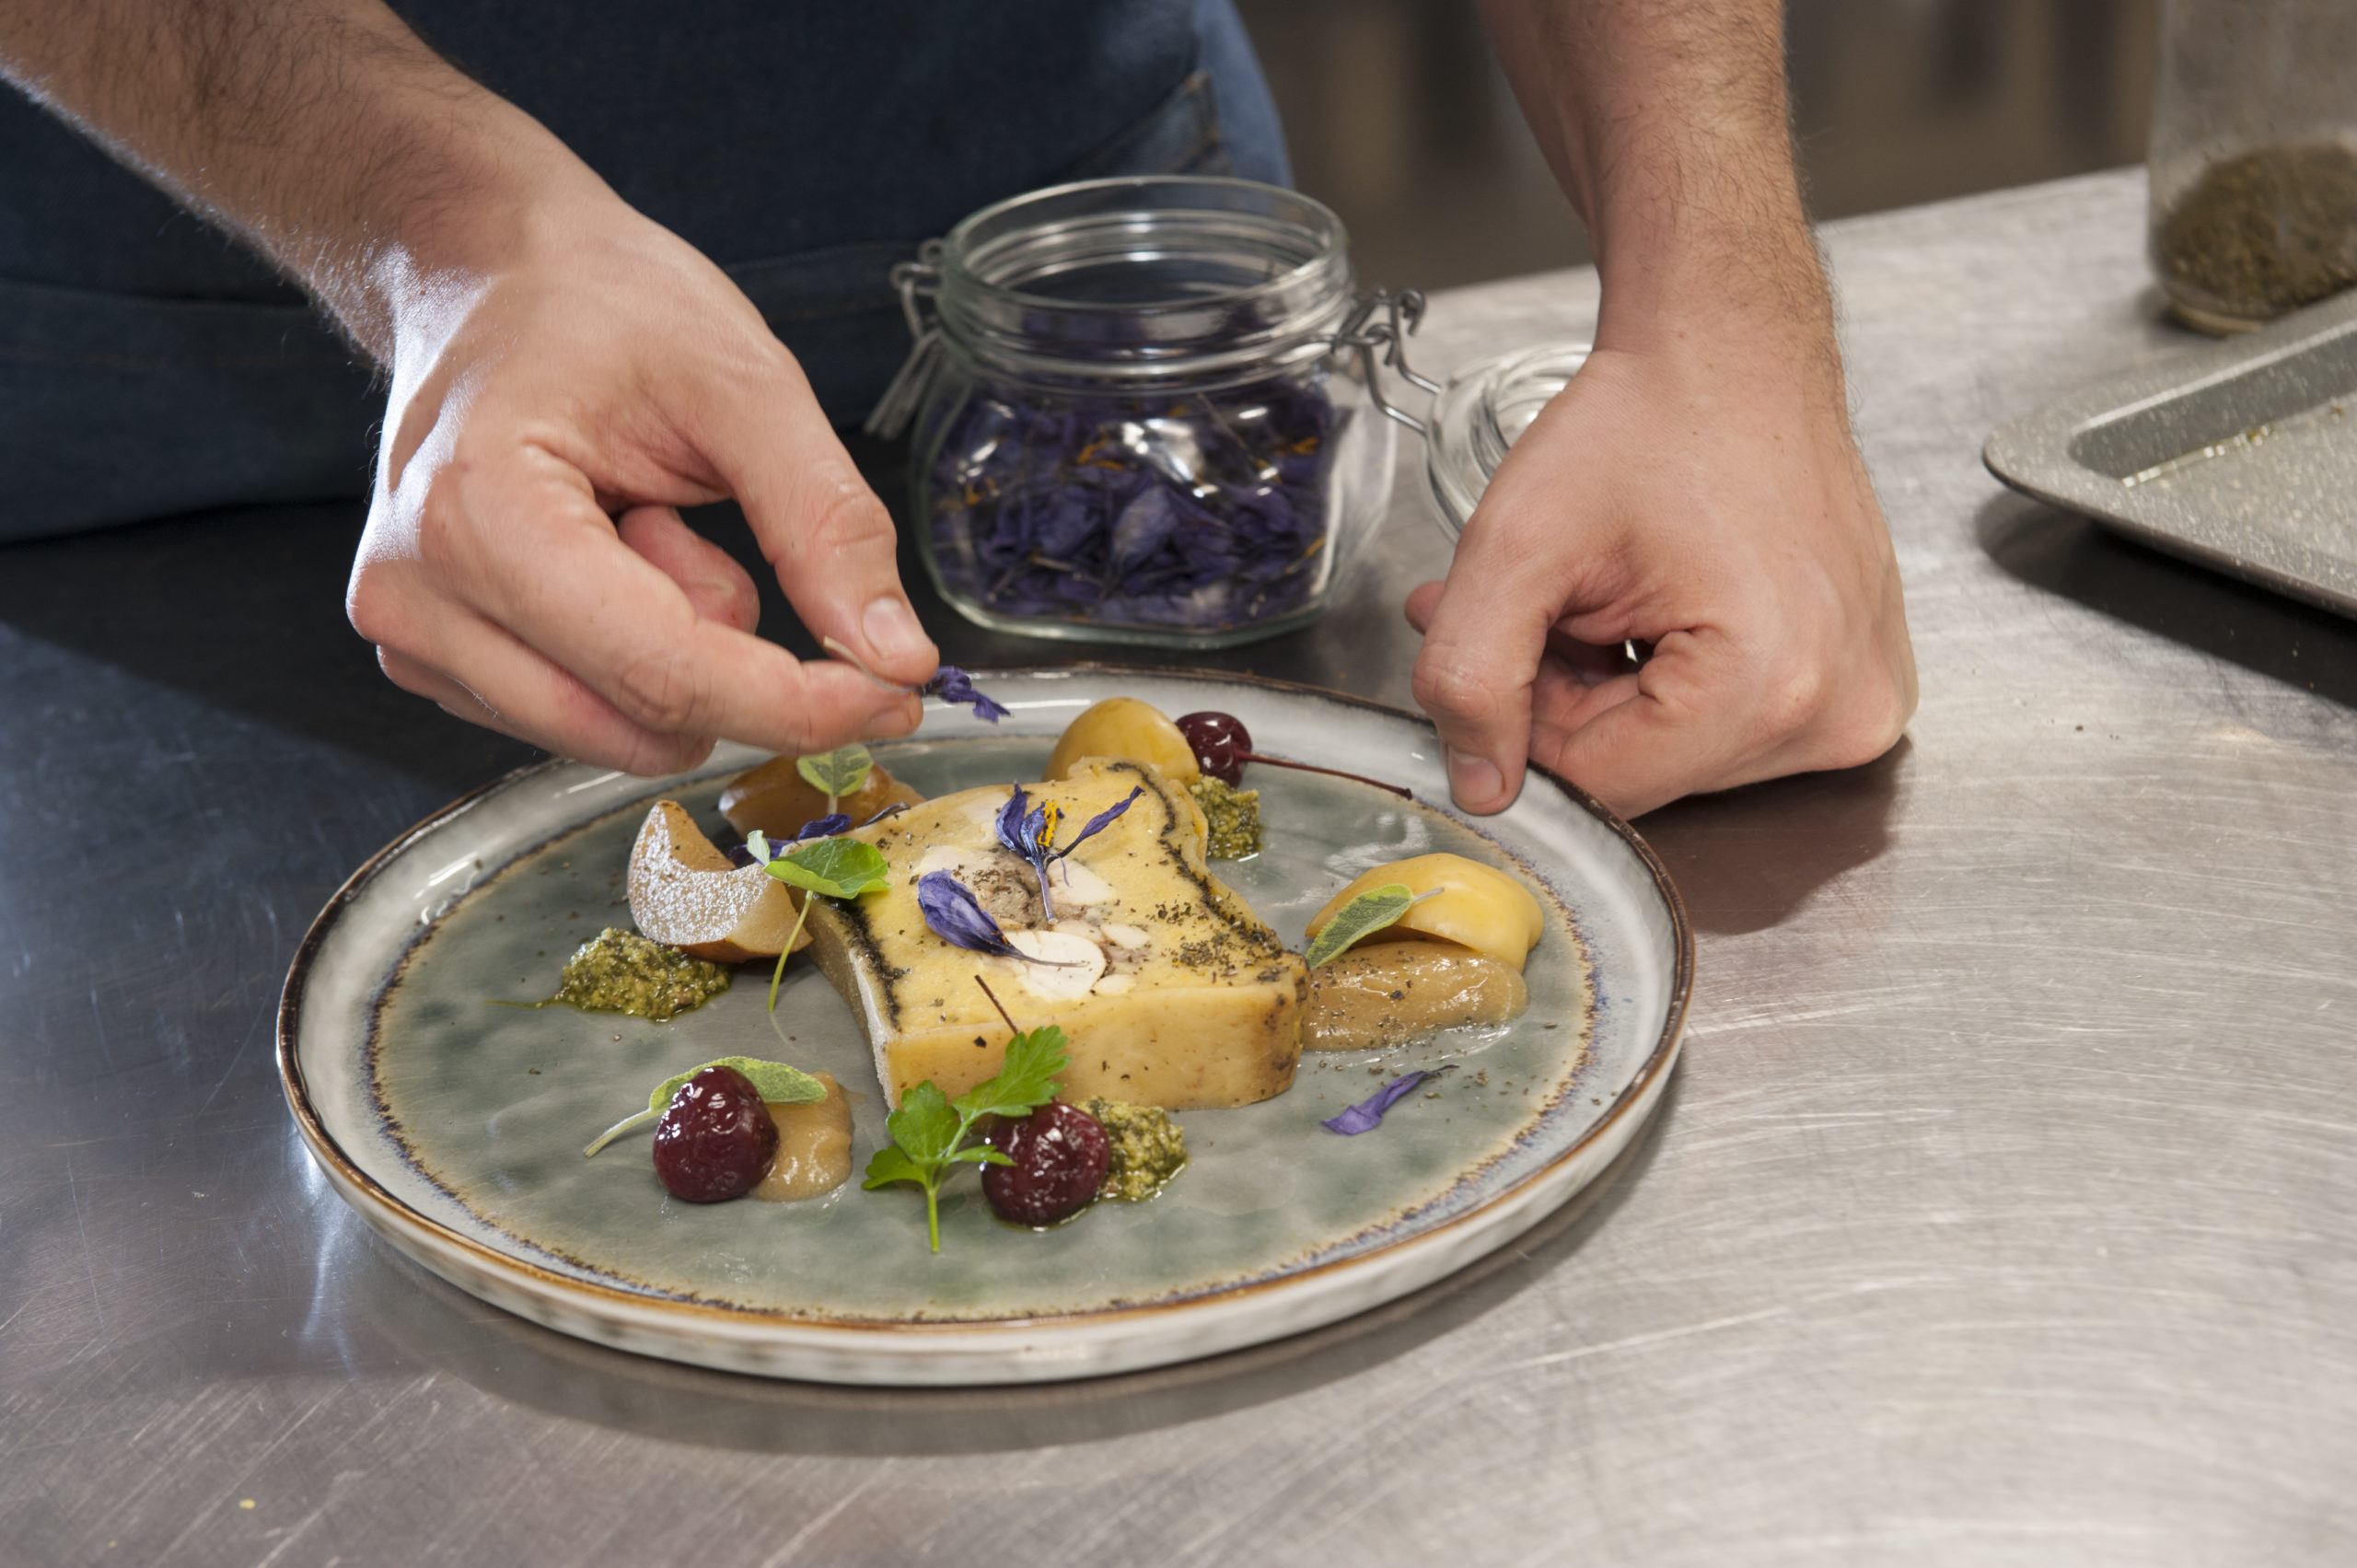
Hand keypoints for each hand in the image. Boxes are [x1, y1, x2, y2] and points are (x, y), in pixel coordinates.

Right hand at [346, 177, 936, 773]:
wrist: (486, 270)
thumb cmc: (596, 301)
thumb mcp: (745, 383)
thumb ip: (828, 525)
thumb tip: (896, 658)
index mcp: (481, 513)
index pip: (666, 675)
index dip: (799, 705)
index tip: (893, 696)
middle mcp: (419, 594)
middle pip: (643, 722)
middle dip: (730, 659)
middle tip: (703, 528)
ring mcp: (414, 633)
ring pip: (617, 736)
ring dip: (678, 652)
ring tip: (643, 524)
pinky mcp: (432, 657)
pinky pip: (580, 719)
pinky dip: (631, 658)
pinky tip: (609, 557)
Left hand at [1406, 324, 1916, 818]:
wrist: (1731, 352)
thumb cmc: (1647, 422)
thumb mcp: (1518, 545)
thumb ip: (1471, 677)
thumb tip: (1478, 787)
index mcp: (1767, 690)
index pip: (1599, 789)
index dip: (1525, 725)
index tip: (1510, 642)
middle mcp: (1838, 713)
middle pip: (1643, 771)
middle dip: (1569, 699)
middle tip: (1547, 602)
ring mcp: (1860, 702)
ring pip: (1674, 752)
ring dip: (1611, 687)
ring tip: (1597, 592)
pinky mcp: (1859, 684)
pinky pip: (1727, 724)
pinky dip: (1668, 678)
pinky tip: (1651, 605)